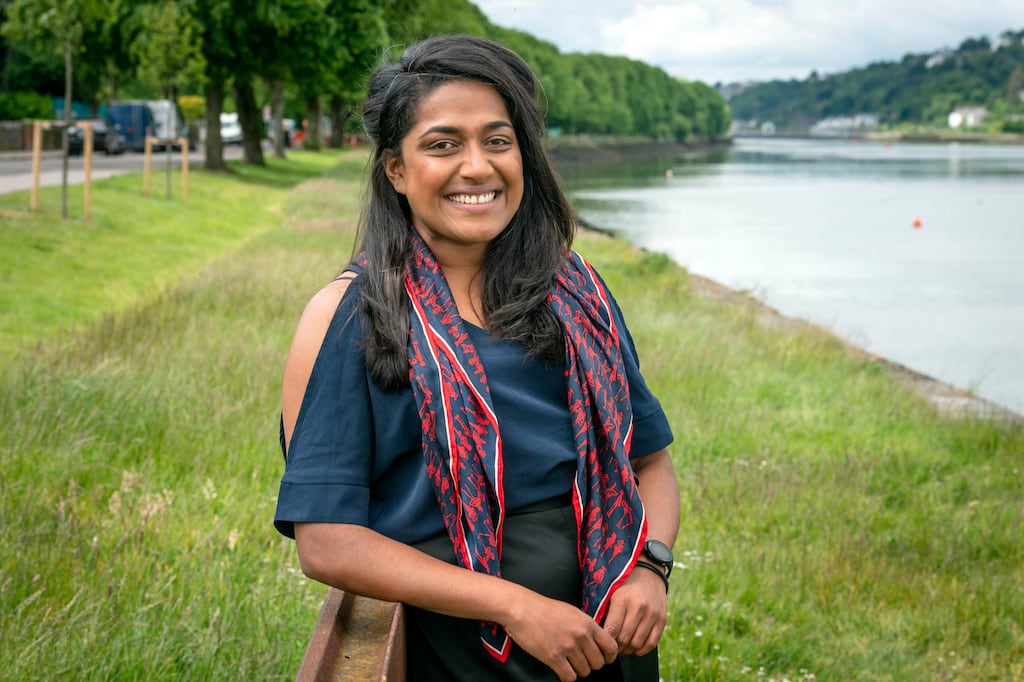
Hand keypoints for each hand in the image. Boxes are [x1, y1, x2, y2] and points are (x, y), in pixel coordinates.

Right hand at [504, 592, 618, 681]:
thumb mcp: (572, 612)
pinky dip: (566, 676)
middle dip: (590, 664)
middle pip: (599, 663)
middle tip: (580, 661)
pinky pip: (569, 677)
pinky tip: (560, 669)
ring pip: (584, 672)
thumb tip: (596, 640)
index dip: (609, 656)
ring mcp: (567, 646)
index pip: (611, 646)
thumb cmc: (544, 609)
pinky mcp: (553, 657)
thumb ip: (586, 626)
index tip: (603, 659)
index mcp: (587, 623)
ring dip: (577, 670)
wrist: (522, 609)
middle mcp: (581, 635)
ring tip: (568, 663)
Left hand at [601, 564, 667, 655]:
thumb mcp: (612, 594)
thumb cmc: (624, 586)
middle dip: (616, 648)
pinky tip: (634, 647)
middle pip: (625, 639)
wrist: (649, 574)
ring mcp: (652, 615)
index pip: (612, 630)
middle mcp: (639, 608)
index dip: (606, 642)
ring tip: (622, 648)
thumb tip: (598, 636)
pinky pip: (651, 643)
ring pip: (637, 644)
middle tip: (610, 649)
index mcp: (622, 600)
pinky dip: (641, 650)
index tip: (602, 644)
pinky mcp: (662, 620)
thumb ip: (605, 614)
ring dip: (627, 651)